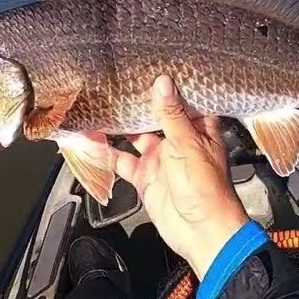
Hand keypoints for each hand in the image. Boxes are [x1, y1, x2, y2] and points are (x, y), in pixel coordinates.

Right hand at [115, 76, 249, 279]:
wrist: (201, 232)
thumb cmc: (207, 190)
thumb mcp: (187, 146)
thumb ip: (171, 115)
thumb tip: (162, 82)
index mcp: (197, 129)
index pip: (181, 100)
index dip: (166, 85)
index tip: (146, 66)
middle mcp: (178, 141)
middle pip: (154, 116)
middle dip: (135, 103)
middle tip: (113, 82)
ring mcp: (161, 159)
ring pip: (134, 136)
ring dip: (117, 126)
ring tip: (97, 106)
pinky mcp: (146, 177)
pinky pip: (122, 162)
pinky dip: (106, 154)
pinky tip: (90, 142)